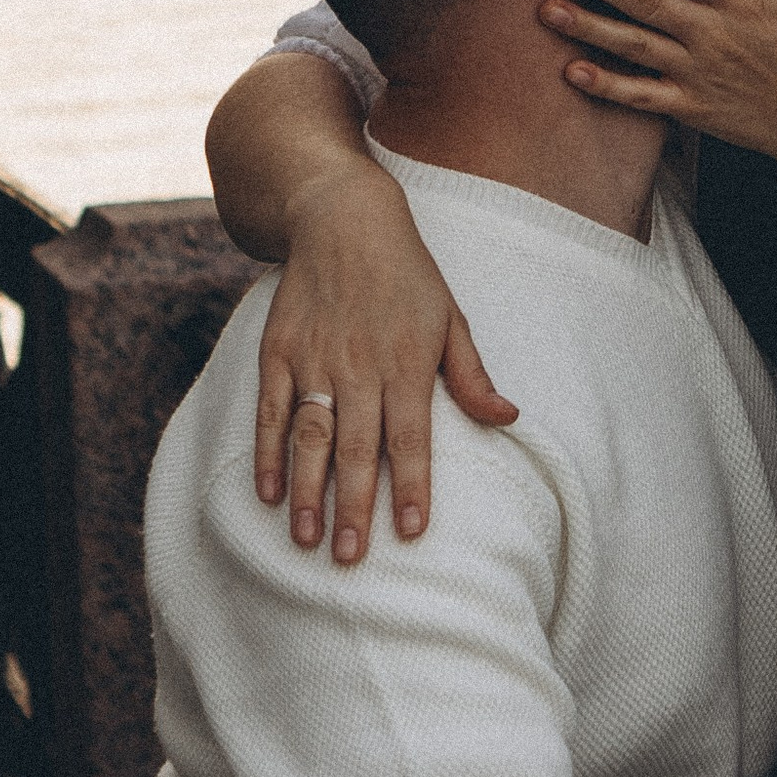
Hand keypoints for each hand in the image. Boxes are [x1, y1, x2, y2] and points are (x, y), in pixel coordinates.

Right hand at [251, 162, 516, 562]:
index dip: (410, 485)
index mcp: (407, 362)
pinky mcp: (279, 351)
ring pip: (310, 436)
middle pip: (355, 448)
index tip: (410, 531)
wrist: (342, 217)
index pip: (410, 437)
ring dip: (306, 491)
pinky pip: (272, 410)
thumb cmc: (407, 274)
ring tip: (306, 538)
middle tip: (349, 559)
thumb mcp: (450, 317)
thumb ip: (472, 376)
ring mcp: (314, 359)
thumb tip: (508, 419)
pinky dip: (268, 452)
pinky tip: (268, 491)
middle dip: (353, 507)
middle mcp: (359, 365)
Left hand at [541, 0, 776, 181]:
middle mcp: (714, 34)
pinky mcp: (690, 107)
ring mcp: (698, 73)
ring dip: (590, 27)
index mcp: (741, 0)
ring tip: (548, 9)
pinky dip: (607, 86)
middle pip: (649, 1)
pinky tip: (572, 71)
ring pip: (635, 46)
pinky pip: (642, 96)